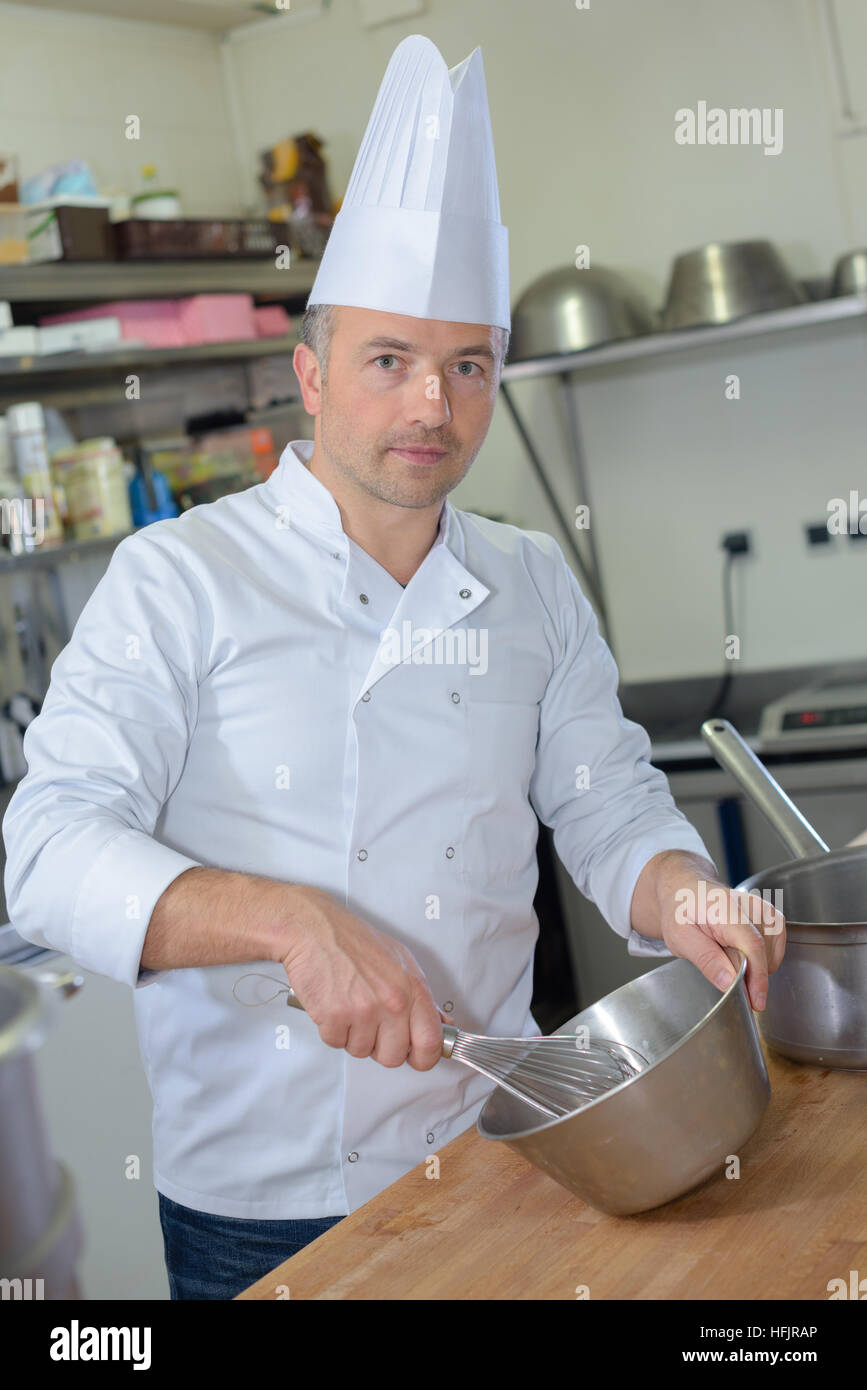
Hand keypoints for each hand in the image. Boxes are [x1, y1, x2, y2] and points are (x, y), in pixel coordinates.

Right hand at [277, 886, 443, 1069]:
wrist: (313, 928)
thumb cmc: (352, 939)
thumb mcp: (399, 960)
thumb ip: (420, 996)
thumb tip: (440, 1025)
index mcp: (413, 987)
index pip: (431, 1043)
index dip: (423, 1057)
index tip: (415, 1056)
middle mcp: (392, 1001)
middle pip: (393, 1057)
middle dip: (380, 1047)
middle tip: (371, 1025)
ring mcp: (363, 1011)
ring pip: (361, 1051)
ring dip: (352, 1035)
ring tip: (348, 1006)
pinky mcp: (334, 1017)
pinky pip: (335, 1043)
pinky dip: (331, 1029)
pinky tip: (332, 1004)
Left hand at [656, 862, 785, 1010]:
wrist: (685, 888)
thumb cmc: (680, 910)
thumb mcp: (680, 938)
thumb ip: (706, 960)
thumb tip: (730, 983)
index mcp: (724, 907)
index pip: (752, 945)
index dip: (757, 977)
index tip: (756, 1001)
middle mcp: (749, 904)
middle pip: (764, 950)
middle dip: (752, 975)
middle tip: (728, 977)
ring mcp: (762, 908)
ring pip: (772, 950)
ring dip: (757, 965)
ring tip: (729, 957)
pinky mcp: (769, 915)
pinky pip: (775, 944)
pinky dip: (763, 957)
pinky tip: (743, 954)